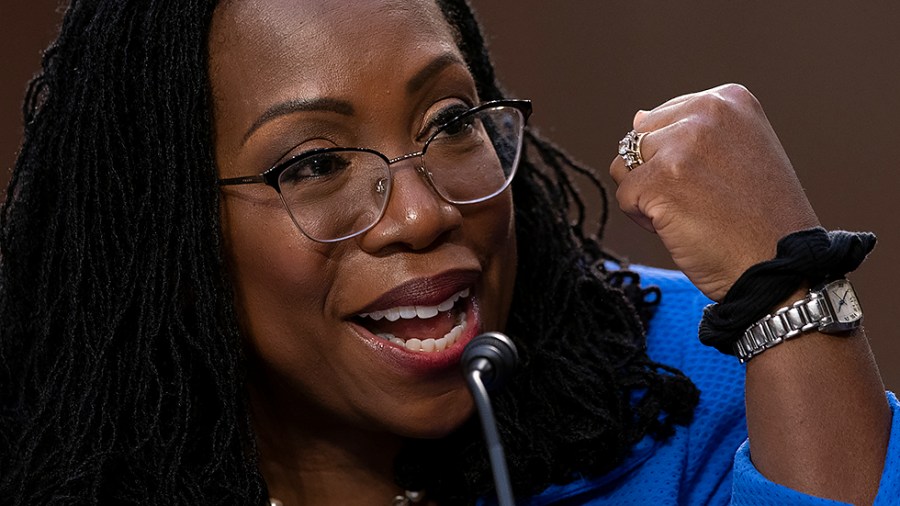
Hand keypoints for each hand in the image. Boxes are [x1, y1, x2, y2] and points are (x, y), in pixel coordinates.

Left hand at [610, 84, 819, 300]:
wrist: (778, 265)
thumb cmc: (761, 219)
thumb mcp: (739, 154)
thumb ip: (690, 130)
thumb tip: (637, 117)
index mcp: (729, 100)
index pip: (664, 118)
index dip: (677, 158)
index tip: (715, 179)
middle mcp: (707, 112)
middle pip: (640, 139)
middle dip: (656, 174)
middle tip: (702, 200)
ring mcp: (682, 144)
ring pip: (625, 165)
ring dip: (647, 196)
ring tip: (691, 212)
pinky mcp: (660, 179)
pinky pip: (624, 196)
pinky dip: (644, 220)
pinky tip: (682, 227)